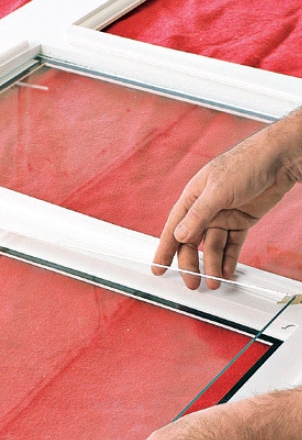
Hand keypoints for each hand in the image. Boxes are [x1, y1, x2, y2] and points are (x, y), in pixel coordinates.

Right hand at [153, 111, 301, 288]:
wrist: (280, 158)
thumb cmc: (246, 163)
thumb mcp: (217, 190)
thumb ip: (198, 215)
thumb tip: (180, 235)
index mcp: (192, 199)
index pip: (174, 229)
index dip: (165, 249)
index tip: (158, 267)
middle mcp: (205, 210)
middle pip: (192, 243)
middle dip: (191, 264)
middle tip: (193, 282)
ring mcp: (223, 216)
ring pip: (212, 247)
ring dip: (212, 265)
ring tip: (215, 281)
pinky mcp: (241, 221)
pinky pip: (232, 245)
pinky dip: (229, 259)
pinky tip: (226, 271)